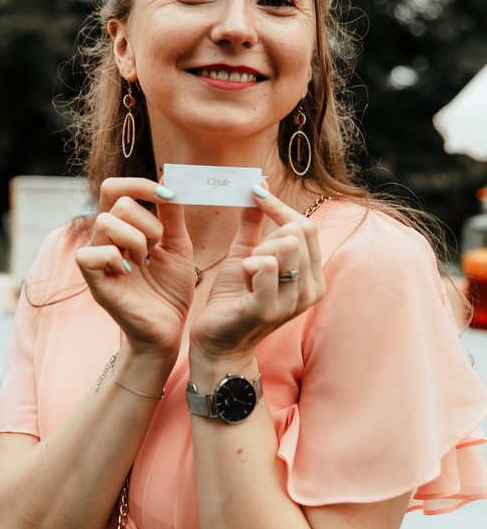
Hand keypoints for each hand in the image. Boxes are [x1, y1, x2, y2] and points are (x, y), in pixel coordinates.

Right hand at [75, 178, 194, 356]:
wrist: (168, 329)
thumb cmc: (170, 289)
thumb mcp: (177, 245)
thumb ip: (171, 214)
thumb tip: (171, 177)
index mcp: (122, 227)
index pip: (115, 188)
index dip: (139, 184)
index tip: (167, 195)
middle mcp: (104, 238)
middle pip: (118, 201)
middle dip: (148, 222)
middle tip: (157, 248)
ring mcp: (96, 259)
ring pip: (106, 222)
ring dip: (137, 240)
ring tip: (145, 262)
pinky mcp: (93, 281)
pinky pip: (95, 252)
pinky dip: (118, 258)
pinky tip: (129, 273)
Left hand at [189, 188, 324, 364]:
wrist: (218, 344)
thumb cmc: (235, 299)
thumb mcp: (248, 254)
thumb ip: (256, 222)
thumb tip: (260, 184)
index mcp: (312, 277)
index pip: (306, 226)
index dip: (280, 207)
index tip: (255, 192)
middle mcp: (310, 291)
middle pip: (295, 233)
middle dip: (266, 239)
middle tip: (250, 263)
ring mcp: (292, 302)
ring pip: (281, 246)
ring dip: (254, 254)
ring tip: (246, 277)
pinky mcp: (268, 309)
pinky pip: (265, 265)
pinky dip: (248, 265)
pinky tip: (243, 282)